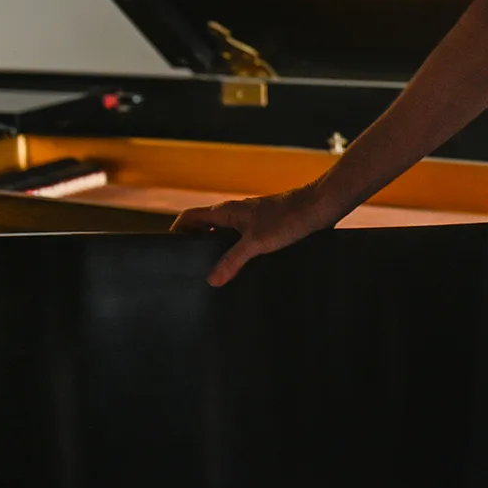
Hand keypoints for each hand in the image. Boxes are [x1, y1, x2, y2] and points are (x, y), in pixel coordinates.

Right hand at [171, 184, 338, 286]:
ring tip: (212, 274)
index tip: (168, 251)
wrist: (319, 207)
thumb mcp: (257, 243)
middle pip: (204, 227)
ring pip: (224, 235)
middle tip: (188, 269)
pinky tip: (241, 270)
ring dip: (216, 251)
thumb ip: (233, 260)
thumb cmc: (289, 218)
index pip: (190, 217)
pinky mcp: (265, 228)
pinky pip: (240, 241)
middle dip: (193, 245)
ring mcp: (250, 221)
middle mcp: (235, 214)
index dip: (176, 231)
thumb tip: (211, 280)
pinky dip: (235, 253)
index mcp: (227, 212)